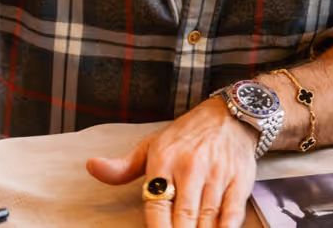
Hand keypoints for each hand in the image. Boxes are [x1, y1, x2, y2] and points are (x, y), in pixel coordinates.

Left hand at [86, 98, 258, 227]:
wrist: (230, 115)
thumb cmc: (186, 136)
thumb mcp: (152, 145)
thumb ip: (123, 167)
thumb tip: (92, 167)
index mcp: (164, 159)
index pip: (156, 208)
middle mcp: (191, 166)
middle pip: (183, 220)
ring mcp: (217, 174)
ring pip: (207, 221)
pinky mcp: (240, 180)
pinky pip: (231, 216)